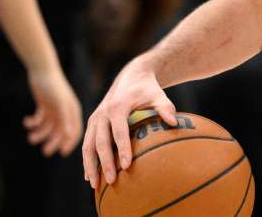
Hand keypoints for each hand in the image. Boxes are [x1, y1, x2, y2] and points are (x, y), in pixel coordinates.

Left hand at [24, 66, 81, 156]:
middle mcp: (65, 111)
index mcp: (72, 111)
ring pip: (48, 127)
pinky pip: (39, 120)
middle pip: (60, 132)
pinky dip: (33, 123)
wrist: (42, 70)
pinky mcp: (44, 105)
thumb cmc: (53, 86)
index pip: (75, 131)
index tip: (62, 153)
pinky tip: (27, 121)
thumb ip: (65, 119)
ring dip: (40, 134)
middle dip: (53, 142)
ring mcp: (54, 109)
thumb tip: (68, 136)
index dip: (70, 142)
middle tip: (45, 152)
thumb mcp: (59, 104)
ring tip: (30, 138)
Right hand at [82, 59, 176, 188]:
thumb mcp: (158, 95)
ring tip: (95, 185)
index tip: (127, 166)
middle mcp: (102, 113)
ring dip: (90, 166)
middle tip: (112, 180)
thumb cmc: (148, 89)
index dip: (123, 149)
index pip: (119, 131)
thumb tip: (174, 122)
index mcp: (117, 106)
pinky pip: (86, 144)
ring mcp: (95, 118)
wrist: (132, 76)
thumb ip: (165, 107)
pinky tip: (90, 176)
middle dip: (105, 162)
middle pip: (100, 141)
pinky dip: (87, 160)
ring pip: (88, 145)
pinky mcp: (92, 123)